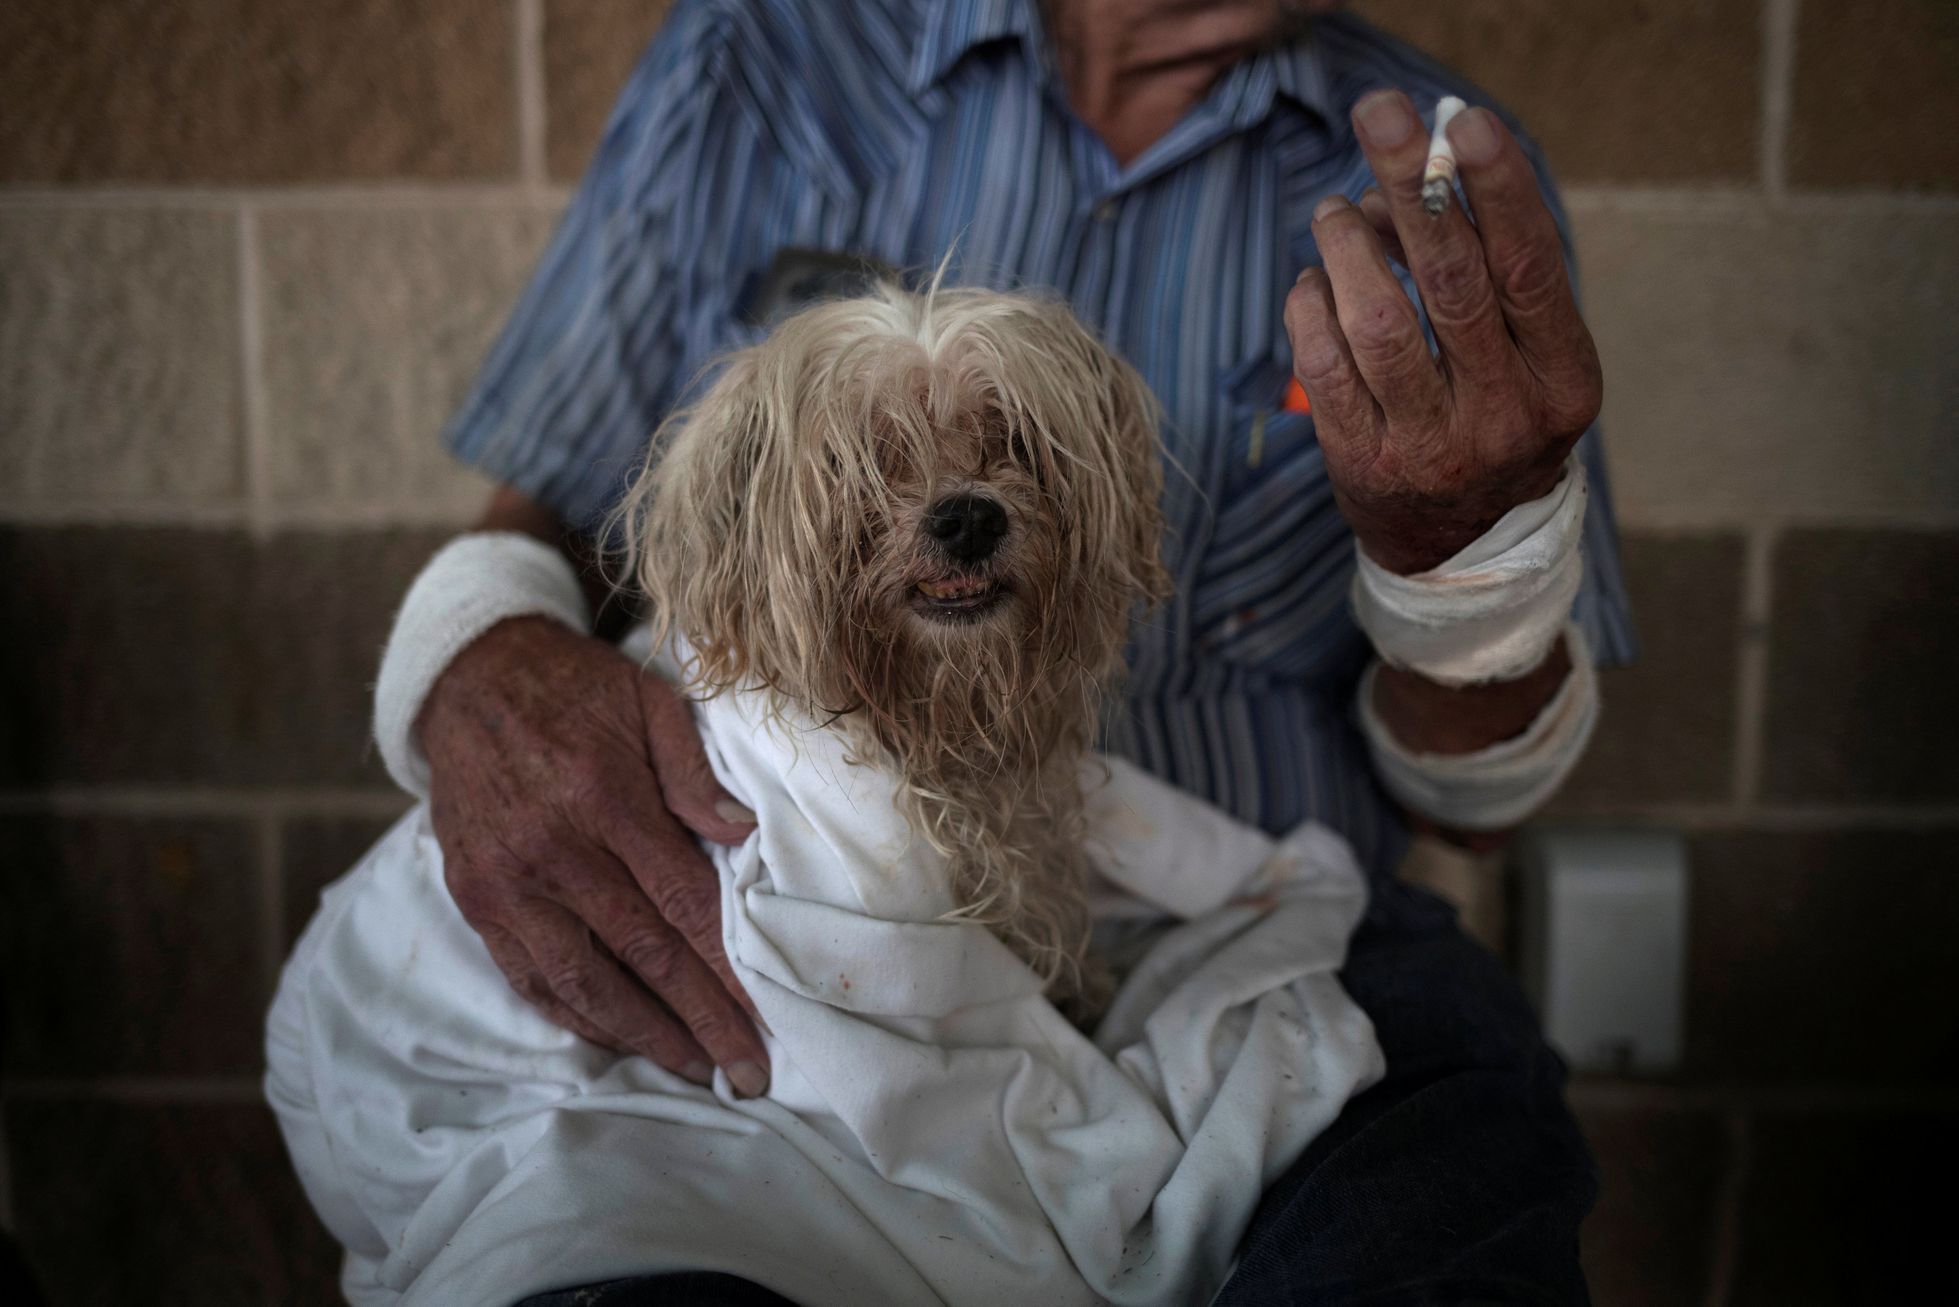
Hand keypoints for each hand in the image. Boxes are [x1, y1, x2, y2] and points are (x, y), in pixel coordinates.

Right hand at [418, 615, 769, 1095]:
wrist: (468, 677)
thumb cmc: (576, 688)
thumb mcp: (649, 702)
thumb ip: (695, 772)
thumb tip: (744, 835)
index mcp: (602, 797)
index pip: (682, 903)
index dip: (727, 968)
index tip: (766, 1016)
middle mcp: (550, 850)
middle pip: (643, 955)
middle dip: (702, 1019)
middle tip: (749, 1071)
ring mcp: (505, 883)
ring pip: (582, 982)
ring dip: (643, 1035)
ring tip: (695, 1067)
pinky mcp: (474, 900)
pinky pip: (529, 976)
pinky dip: (576, 1016)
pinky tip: (621, 1038)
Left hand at [1285, 89, 1602, 575]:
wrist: (1459, 547)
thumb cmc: (1493, 420)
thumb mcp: (1527, 362)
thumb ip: (1493, 276)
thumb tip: (1417, 173)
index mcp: (1563, 383)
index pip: (1532, 270)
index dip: (1498, 193)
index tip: (1462, 127)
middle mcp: (1504, 418)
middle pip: (1453, 284)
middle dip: (1413, 189)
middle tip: (1380, 116)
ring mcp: (1430, 448)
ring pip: (1381, 322)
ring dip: (1349, 247)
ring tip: (1334, 209)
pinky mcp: (1362, 465)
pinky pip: (1324, 368)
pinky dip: (1311, 307)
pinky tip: (1311, 279)